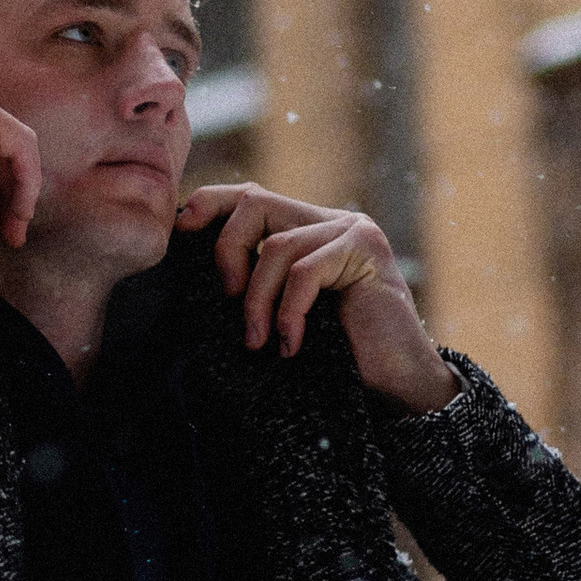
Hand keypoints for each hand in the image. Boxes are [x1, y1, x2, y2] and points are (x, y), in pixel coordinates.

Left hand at [175, 180, 457, 412]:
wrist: (399, 385)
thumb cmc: (339, 355)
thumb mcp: (284, 312)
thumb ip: (256, 281)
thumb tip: (193, 269)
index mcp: (309, 228)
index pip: (250, 195)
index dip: (210, 204)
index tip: (181, 231)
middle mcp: (332, 220)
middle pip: (255, 201)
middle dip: (228, 250)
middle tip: (227, 300)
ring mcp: (353, 231)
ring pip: (277, 245)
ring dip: (258, 300)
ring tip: (260, 342)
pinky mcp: (367, 252)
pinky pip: (305, 271)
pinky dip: (289, 312)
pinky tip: (291, 346)